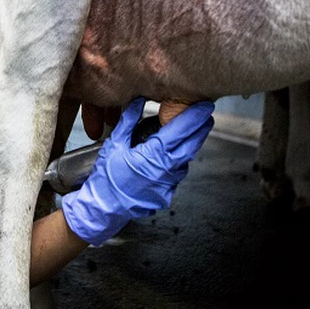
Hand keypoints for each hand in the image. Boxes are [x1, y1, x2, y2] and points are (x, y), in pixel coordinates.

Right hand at [62, 97, 214, 245]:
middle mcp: (166, 171)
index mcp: (153, 155)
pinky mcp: (167, 194)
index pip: (180, 131)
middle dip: (201, 128)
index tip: (204, 106)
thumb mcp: (115, 144)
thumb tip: (138, 100)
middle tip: (205, 115)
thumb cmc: (107, 177)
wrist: (104, 208)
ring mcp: (168, 185)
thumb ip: (129, 120)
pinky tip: (170, 155)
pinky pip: (177, 174)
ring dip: (189, 145)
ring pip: (185, 160)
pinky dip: (178, 162)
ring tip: (190, 132)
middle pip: (191, 145)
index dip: (194, 117)